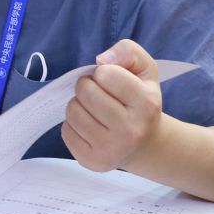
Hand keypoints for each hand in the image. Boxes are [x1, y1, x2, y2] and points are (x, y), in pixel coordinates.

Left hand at [61, 39, 163, 173]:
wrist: (145, 144)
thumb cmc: (141, 100)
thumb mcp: (144, 69)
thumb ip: (127, 51)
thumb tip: (100, 60)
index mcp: (146, 104)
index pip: (106, 74)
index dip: (104, 73)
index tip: (112, 81)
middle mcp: (131, 130)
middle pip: (85, 92)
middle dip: (87, 86)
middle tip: (99, 94)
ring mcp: (111, 149)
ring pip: (72, 111)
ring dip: (79, 104)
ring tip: (94, 109)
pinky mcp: (92, 161)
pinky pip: (66, 131)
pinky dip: (73, 124)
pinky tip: (90, 125)